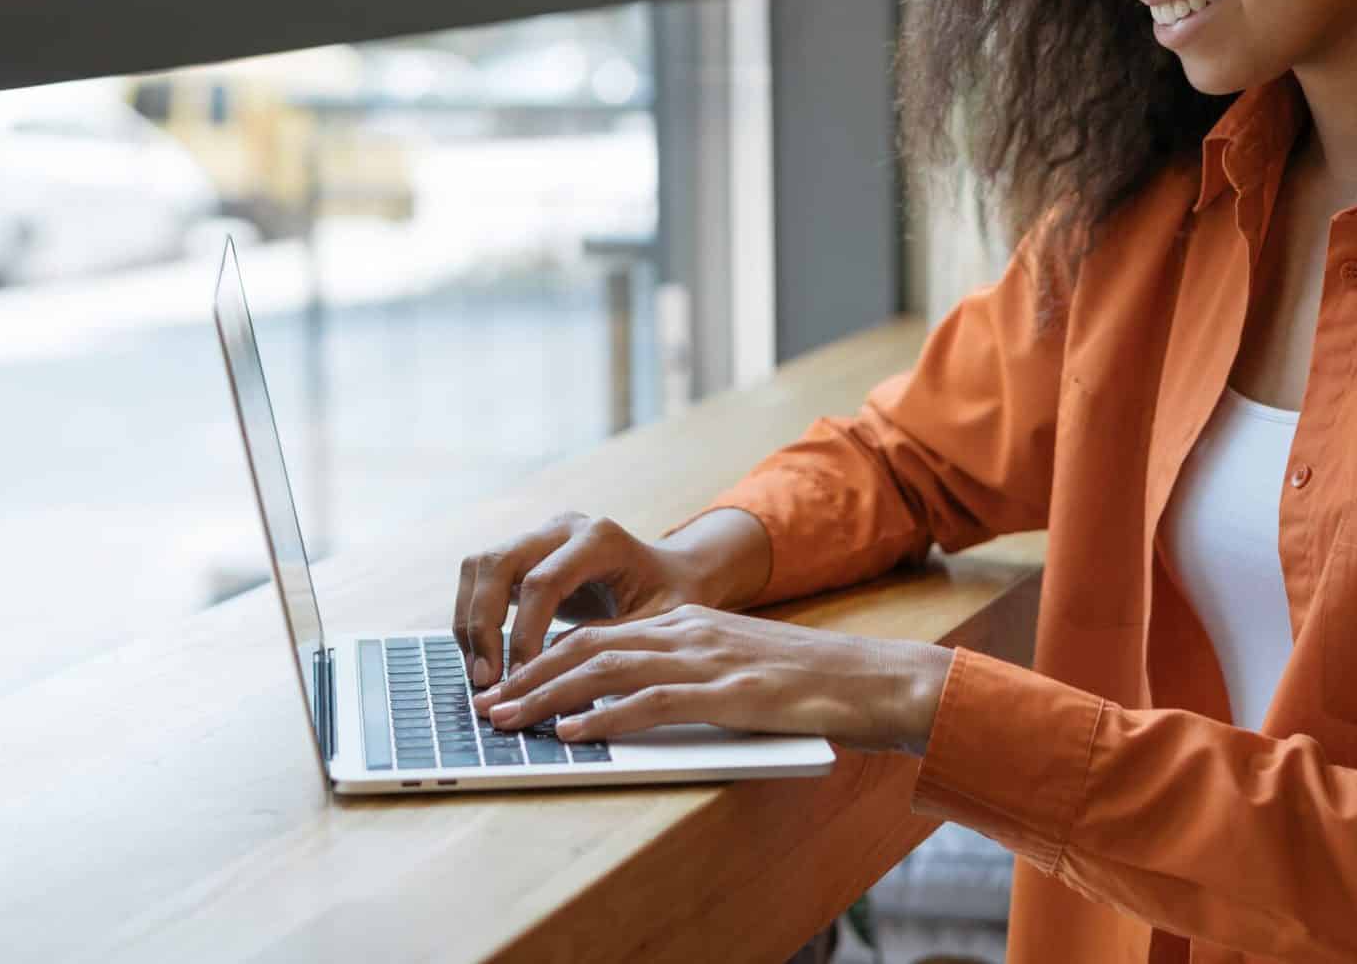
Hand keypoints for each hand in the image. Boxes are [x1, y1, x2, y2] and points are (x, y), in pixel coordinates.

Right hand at [453, 509, 767, 689]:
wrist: (674, 575)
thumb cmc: (672, 600)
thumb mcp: (658, 624)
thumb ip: (609, 642)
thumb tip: (553, 674)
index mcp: (600, 537)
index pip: (543, 581)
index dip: (524, 633)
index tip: (519, 679)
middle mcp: (563, 527)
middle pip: (498, 562)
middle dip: (482, 625)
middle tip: (486, 680)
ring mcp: (539, 535)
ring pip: (479, 566)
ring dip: (469, 621)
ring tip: (481, 674)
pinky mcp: (524, 553)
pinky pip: (481, 577)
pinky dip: (473, 617)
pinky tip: (484, 657)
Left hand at [471, 602, 956, 754]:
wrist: (869, 678)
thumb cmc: (803, 683)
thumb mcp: (731, 667)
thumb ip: (682, 677)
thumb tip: (622, 705)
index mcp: (685, 622)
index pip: (597, 636)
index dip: (543, 660)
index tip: (506, 687)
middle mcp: (687, 631)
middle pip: (588, 647)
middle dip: (529, 677)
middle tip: (487, 707)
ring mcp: (706, 658)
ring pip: (608, 669)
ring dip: (550, 697)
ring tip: (511, 721)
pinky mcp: (727, 692)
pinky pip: (654, 703)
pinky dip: (607, 718)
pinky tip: (576, 734)